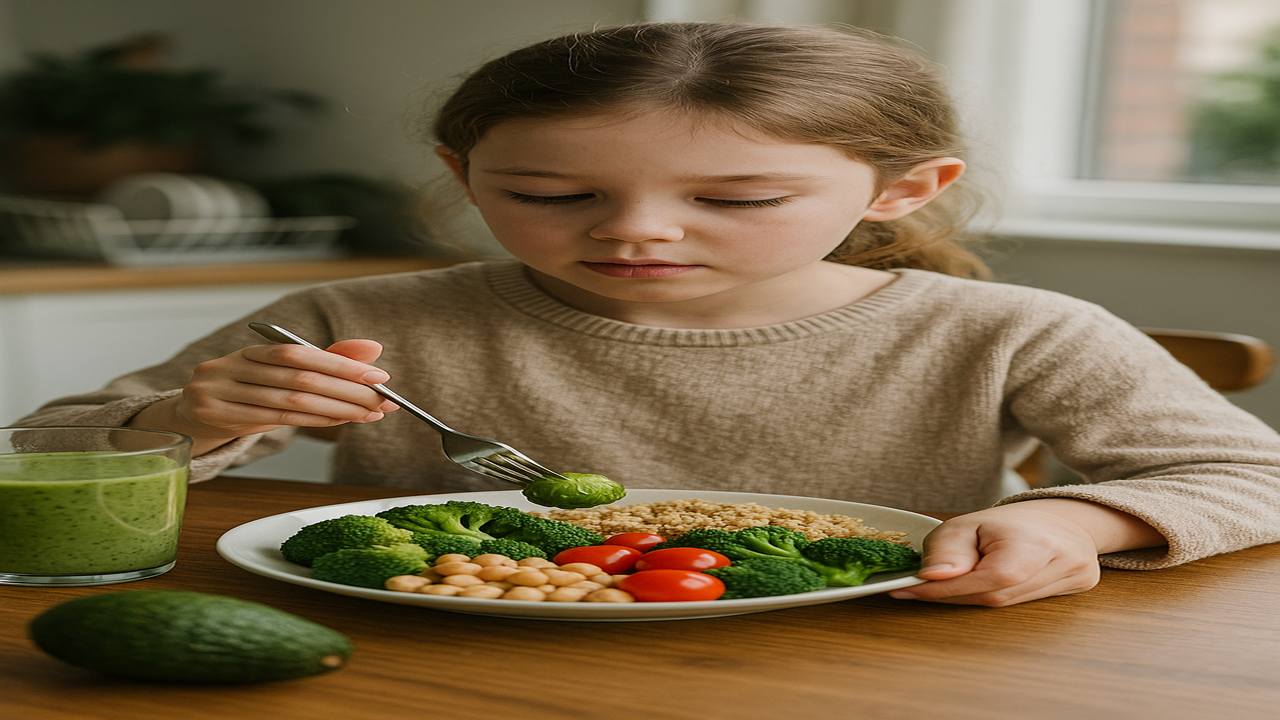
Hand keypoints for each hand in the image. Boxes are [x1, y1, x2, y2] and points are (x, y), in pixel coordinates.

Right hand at [130, 339, 397, 454]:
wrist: (190, 420)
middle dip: (347, 391)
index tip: (378, 375)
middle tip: (382, 401)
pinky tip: (340, 422)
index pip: (298, 352)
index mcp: (247, 351)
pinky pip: (275, 422)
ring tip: (369, 414)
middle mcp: (229, 368)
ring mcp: (218, 395)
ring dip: (337, 411)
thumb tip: (372, 348)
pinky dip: (313, 422)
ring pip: (290, 403)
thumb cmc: (244, 394)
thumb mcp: (278, 374)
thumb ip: (325, 359)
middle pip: (298, 379)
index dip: (339, 363)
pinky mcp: (215, 419)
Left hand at [887, 499, 1162, 606]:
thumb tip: (932, 578)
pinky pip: (1020, 605)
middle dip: (951, 594)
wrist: (1060, 520)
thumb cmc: (1009, 523)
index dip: (945, 589)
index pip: (987, 579)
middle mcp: (1062, 563)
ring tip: (948, 586)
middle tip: (918, 589)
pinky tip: (977, 590)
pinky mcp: (1076, 590)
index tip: (907, 590)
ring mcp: (1073, 578)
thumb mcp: (968, 523)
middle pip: (994, 596)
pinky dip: (991, 601)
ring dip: (969, 599)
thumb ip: (948, 550)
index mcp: (1035, 544)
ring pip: (1005, 605)